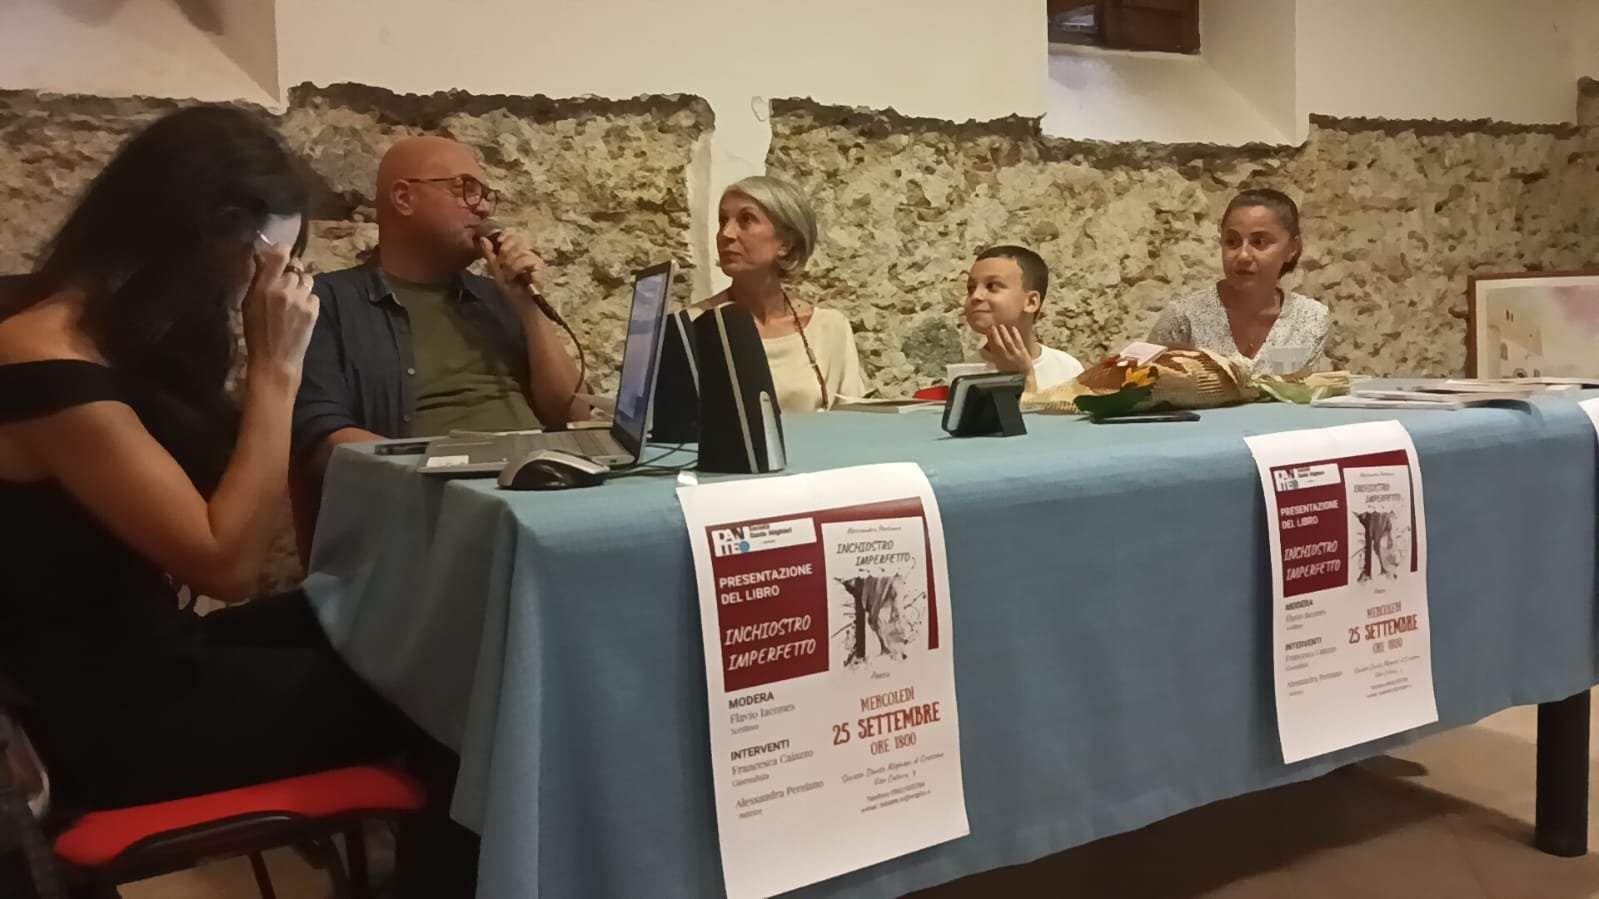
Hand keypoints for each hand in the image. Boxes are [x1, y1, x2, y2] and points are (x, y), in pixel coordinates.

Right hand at [242, 239, 317, 384]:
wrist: (276, 360)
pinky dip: (308, 299)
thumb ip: (257, 280)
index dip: (283, 249)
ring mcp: (302, 299)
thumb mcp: (248, 304)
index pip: (280, 254)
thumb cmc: (256, 333)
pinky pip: (313, 295)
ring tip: (292, 299)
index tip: (281, 252)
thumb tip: (261, 257)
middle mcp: (286, 289)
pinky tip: (299, 311)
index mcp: (265, 286)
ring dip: (300, 285)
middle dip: (290, 272)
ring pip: (307, 279)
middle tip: (283, 285)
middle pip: (295, 266)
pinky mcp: (314, 310)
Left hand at [479, 231, 545, 301]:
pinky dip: (517, 267)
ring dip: (510, 264)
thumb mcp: (496, 270)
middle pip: (516, 239)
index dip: (505, 238)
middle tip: (502, 265)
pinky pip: (526, 259)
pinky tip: (515, 276)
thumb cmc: (510, 288)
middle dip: (505, 251)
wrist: (521, 303)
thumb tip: (483, 239)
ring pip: (519, 250)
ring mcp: (534, 257)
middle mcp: (528, 252)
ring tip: (509, 276)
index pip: (512, 236)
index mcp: (517, 251)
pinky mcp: (539, 265)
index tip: (499, 243)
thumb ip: (489, 254)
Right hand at [987, 325, 1034, 376]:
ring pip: (1008, 342)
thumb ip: (992, 358)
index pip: (991, 348)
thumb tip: (983, 351)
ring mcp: (1015, 354)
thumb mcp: (999, 366)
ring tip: (1000, 326)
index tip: (986, 332)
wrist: (1024, 378)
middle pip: (998, 344)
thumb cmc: (1012, 372)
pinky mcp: (1023, 352)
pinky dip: (1015, 334)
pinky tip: (1013, 328)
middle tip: (991, 327)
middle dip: (994, 335)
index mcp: (999, 361)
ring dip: (1003, 333)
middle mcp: (1006, 357)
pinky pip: (1018, 342)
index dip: (988, 339)